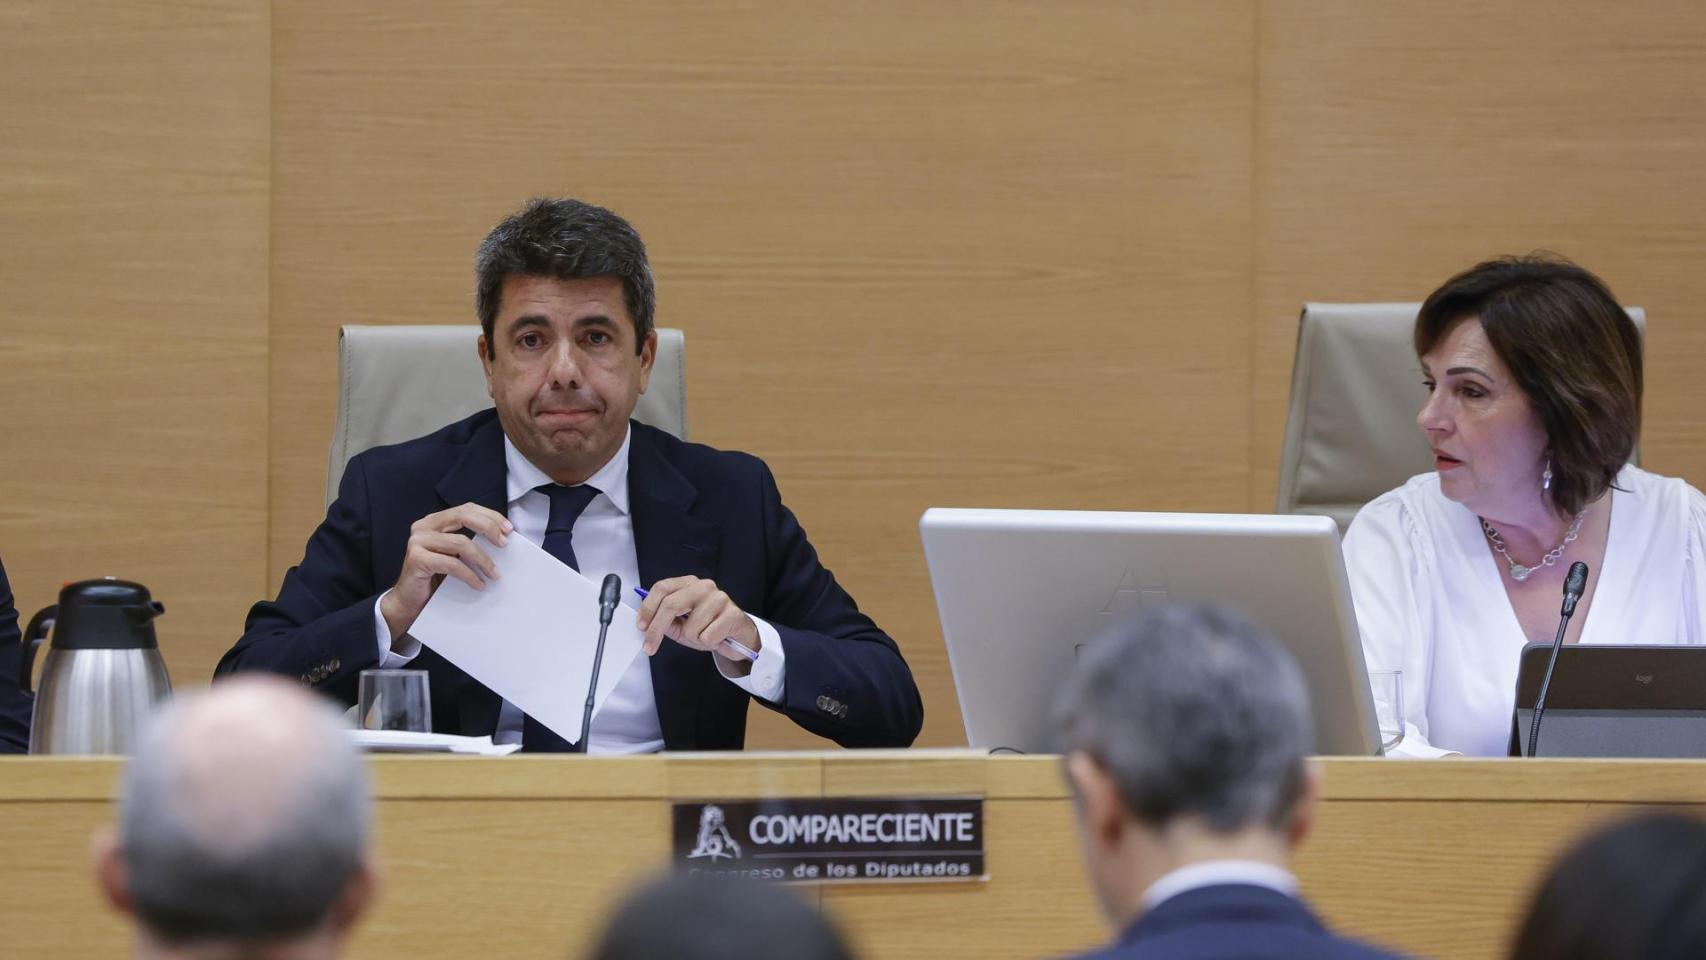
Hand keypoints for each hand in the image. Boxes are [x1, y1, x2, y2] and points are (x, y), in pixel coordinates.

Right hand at [379, 503, 512, 640]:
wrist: (410, 601)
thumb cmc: (435, 577)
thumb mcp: (454, 555)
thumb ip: (468, 543)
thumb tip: (501, 539)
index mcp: (434, 521)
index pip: (466, 509)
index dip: (489, 516)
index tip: (508, 529)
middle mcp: (424, 526)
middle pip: (463, 516)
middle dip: (488, 528)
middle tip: (504, 544)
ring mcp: (418, 541)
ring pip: (461, 543)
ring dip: (483, 560)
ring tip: (494, 574)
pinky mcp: (416, 558)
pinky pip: (452, 564)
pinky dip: (470, 575)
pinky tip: (479, 585)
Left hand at [634, 576, 760, 668]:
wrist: (738, 636)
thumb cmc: (709, 628)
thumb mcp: (682, 625)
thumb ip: (666, 622)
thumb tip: (646, 624)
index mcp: (688, 584)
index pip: (662, 588)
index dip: (648, 608)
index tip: (641, 626)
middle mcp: (703, 586)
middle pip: (671, 604)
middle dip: (656, 629)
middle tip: (649, 647)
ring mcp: (719, 598)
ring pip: (690, 627)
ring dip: (694, 639)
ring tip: (704, 635)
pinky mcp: (732, 614)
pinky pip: (707, 637)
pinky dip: (709, 643)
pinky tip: (718, 637)